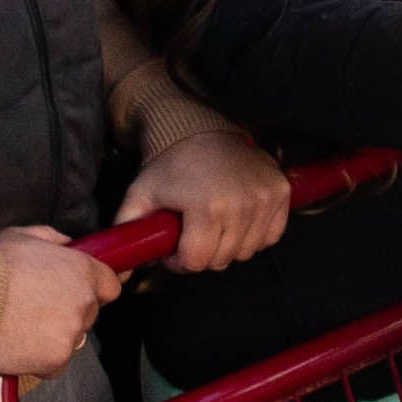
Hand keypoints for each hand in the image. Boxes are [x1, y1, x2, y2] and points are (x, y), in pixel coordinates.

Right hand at [0, 226, 122, 374]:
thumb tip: (66, 246)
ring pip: (70, 340)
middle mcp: (83, 303)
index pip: (109, 287)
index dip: (92, 289)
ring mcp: (70, 334)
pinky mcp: (54, 361)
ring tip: (20, 326)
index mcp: (82, 271)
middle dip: (66, 313)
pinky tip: (17, 344)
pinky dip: (38, 360)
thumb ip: (53, 240)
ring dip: (52, 337)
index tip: (74, 292)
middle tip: (34, 309)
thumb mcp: (22, 236)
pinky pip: (54, 365)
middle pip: (88, 315)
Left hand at [114, 128, 289, 272]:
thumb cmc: (170, 164)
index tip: (174, 245)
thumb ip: (127, 232)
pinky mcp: (280, 192)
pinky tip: (237, 219)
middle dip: (203, 253)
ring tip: (213, 224)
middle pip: (221, 260)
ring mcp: (264, 198)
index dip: (179, 260)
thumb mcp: (140, 196)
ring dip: (228, 245)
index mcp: (206, 207)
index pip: (197, 261)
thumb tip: (122, 272)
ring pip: (246, 251)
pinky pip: (270, 236)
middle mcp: (241, 204)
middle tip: (192, 233)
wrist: (199, 129)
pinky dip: (254, 235)